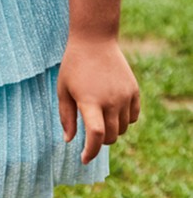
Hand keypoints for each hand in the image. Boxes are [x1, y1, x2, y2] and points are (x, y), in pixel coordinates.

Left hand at [58, 35, 139, 163]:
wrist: (94, 39)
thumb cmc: (73, 65)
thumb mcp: (63, 89)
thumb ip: (66, 116)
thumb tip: (70, 140)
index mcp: (89, 100)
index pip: (96, 136)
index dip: (90, 152)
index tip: (83, 158)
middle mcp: (110, 100)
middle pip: (109, 136)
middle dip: (99, 139)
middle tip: (90, 130)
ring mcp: (124, 96)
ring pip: (122, 129)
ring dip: (112, 129)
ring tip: (101, 114)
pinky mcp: (134, 91)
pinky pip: (133, 117)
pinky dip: (125, 119)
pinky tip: (114, 109)